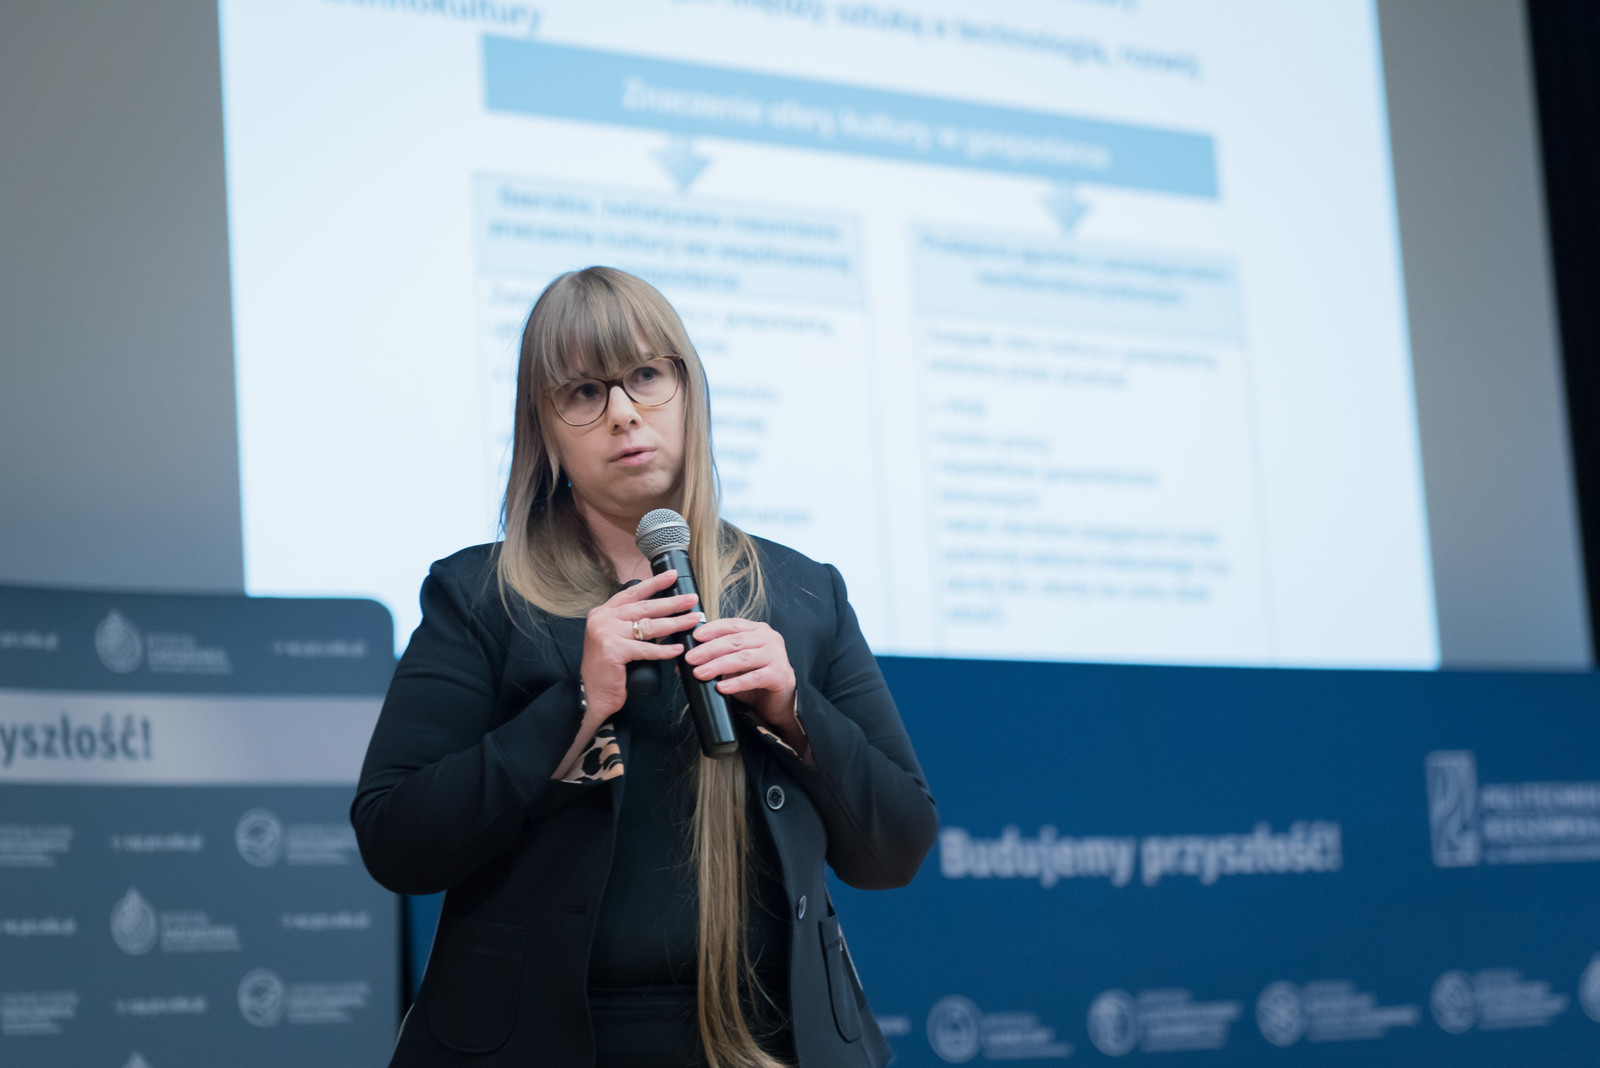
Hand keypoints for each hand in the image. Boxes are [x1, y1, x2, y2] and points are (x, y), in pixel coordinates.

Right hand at [579, 570, 701, 719]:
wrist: (592, 695)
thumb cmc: (609, 668)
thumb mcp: (616, 638)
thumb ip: (631, 624)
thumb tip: (663, 613)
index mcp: (603, 613)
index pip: (632, 593)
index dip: (654, 583)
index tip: (672, 575)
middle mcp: (603, 619)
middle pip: (644, 607)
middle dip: (671, 603)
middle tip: (691, 599)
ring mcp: (606, 634)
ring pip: (648, 626)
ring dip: (674, 623)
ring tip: (692, 620)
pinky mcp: (613, 651)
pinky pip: (646, 649)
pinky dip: (664, 650)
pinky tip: (678, 648)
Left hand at [685, 618, 798, 736]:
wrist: (777, 702)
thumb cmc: (755, 679)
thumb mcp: (734, 664)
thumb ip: (717, 657)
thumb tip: (685, 660)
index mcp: (757, 630)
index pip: (732, 625)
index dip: (712, 629)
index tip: (695, 636)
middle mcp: (769, 639)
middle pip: (735, 641)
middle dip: (710, 650)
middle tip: (691, 658)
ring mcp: (777, 655)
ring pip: (743, 657)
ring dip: (718, 665)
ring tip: (700, 673)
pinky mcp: (780, 674)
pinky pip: (754, 677)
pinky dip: (736, 683)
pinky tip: (722, 687)